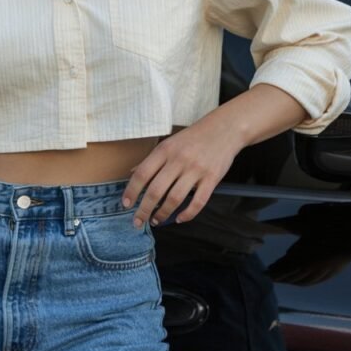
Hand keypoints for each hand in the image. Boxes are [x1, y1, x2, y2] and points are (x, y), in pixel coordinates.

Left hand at [121, 115, 243, 226]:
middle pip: (156, 190)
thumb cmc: (193, 137)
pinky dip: (187, 214)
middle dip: (144, 210)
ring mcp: (196, 170)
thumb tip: (132, 173)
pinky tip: (179, 219)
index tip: (126, 204)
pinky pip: (198, 202)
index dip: (131, 191)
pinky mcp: (212, 178)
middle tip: (138, 221)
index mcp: (165, 150)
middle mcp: (179, 160)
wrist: (224, 129)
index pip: (142, 174)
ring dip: (162, 214)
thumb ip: (152, 159)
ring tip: (156, 220)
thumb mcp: (169, 143)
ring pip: (174, 198)